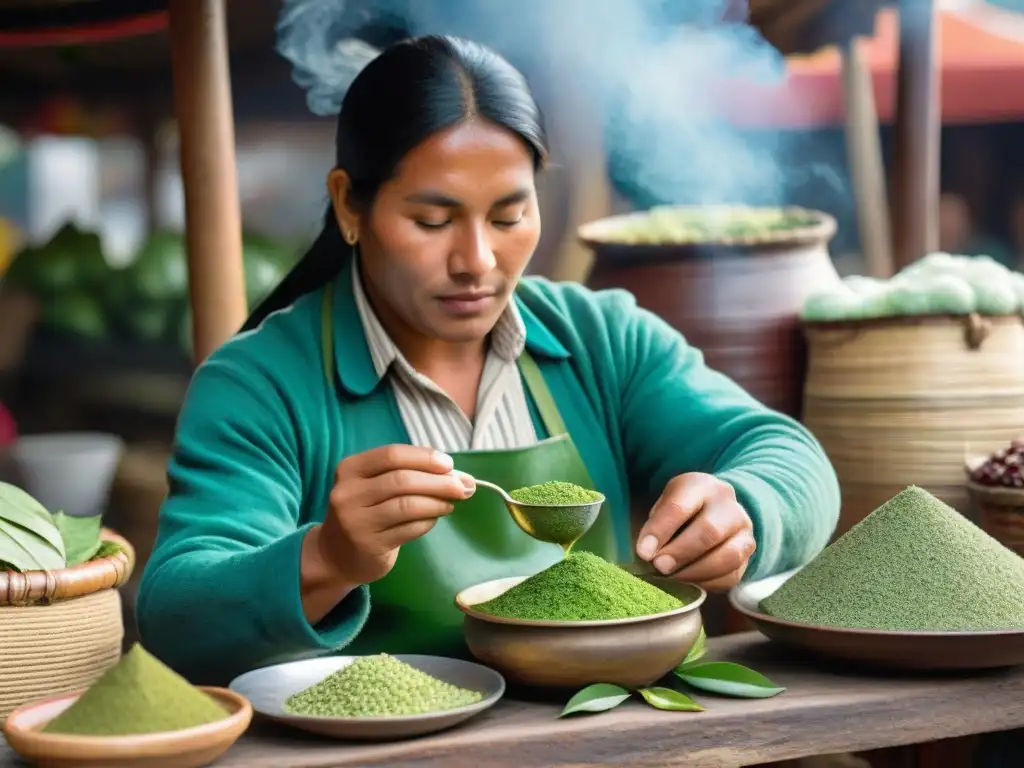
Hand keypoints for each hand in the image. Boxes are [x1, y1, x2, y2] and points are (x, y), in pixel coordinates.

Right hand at [313, 444, 474, 586]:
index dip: (424, 457)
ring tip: (451, 503)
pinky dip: (428, 521)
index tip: (449, 464)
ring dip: (438, 503)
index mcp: (350, 469)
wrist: (335, 555)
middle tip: (465, 486)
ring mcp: (356, 521)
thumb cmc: (364, 511)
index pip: (392, 455)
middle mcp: (348, 493)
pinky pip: (409, 529)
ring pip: (408, 505)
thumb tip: (457, 474)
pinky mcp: (370, 545)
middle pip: (403, 480)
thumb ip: (407, 474)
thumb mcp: (374, 485)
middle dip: (439, 481)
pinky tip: (434, 518)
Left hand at [635, 473, 754, 591]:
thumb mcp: (665, 503)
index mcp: (701, 486)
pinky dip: (708, 583)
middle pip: (710, 531)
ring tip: (672, 578)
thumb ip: (656, 524)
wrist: (718, 509)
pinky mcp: (748, 555)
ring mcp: (743, 530)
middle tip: (659, 566)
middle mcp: (728, 506)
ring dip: (696, 572)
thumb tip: (647, 553)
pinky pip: (732, 575)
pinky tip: (689, 583)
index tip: (643, 552)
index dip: (660, 531)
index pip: (680, 506)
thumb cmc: (683, 508)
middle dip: (681, 553)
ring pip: (728, 556)